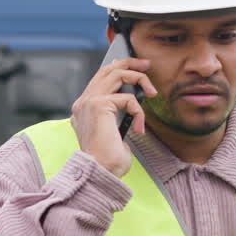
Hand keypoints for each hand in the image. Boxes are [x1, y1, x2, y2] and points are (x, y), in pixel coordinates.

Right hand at [71, 57, 154, 176]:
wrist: (101, 172)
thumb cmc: (108, 160)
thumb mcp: (113, 132)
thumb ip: (116, 114)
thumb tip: (132, 101)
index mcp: (83, 108)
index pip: (100, 78)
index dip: (118, 69)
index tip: (136, 68)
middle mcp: (83, 103)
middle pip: (107, 69)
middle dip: (129, 63)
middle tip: (146, 65)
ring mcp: (88, 102)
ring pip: (117, 74)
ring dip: (139, 78)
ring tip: (152, 91)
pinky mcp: (99, 105)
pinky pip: (128, 99)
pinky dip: (139, 112)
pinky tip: (139, 128)